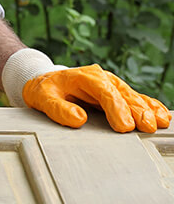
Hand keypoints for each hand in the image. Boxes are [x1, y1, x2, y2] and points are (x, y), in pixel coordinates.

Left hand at [23, 65, 170, 132]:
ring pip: (133, 96)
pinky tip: (162, 115)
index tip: (124, 126)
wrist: (44, 82)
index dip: (116, 109)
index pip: (104, 92)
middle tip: (147, 127)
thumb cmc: (44, 90)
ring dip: (147, 109)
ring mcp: (110, 85)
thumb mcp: (42, 98)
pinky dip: (149, 106)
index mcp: (84, 76)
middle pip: (123, 94)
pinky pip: (135, 98)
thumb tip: (79, 119)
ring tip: (159, 123)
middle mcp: (101, 78)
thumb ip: (58, 109)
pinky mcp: (115, 93)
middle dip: (137, 111)